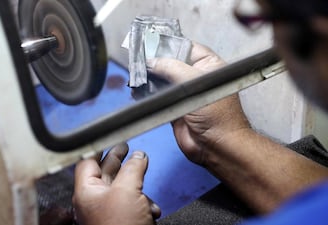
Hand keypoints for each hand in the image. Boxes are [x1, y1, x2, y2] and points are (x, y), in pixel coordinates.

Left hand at [73, 143, 160, 224]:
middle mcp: (94, 201)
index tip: (107, 137)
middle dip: (118, 159)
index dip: (99, 147)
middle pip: (105, 172)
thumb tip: (139, 156)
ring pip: (122, 188)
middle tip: (125, 147)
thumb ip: (132, 168)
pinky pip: (131, 204)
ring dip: (136, 183)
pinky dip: (142, 201)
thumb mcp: (127, 190)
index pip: (88, 161)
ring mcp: (108, 212)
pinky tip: (150, 205)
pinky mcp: (121, 220)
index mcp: (87, 192)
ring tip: (143, 174)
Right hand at [147, 42, 250, 164]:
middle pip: (170, 63)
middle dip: (155, 62)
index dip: (168, 45)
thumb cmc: (219, 117)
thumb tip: (153, 61)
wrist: (216, 147)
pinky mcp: (173, 108)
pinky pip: (156, 97)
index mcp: (209, 66)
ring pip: (161, 80)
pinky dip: (146, 93)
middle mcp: (196, 77)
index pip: (185, 47)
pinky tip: (138, 89)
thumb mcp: (195, 83)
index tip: (150, 43)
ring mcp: (184, 93)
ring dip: (148, 78)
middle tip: (139, 58)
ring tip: (136, 74)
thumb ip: (172, 68)